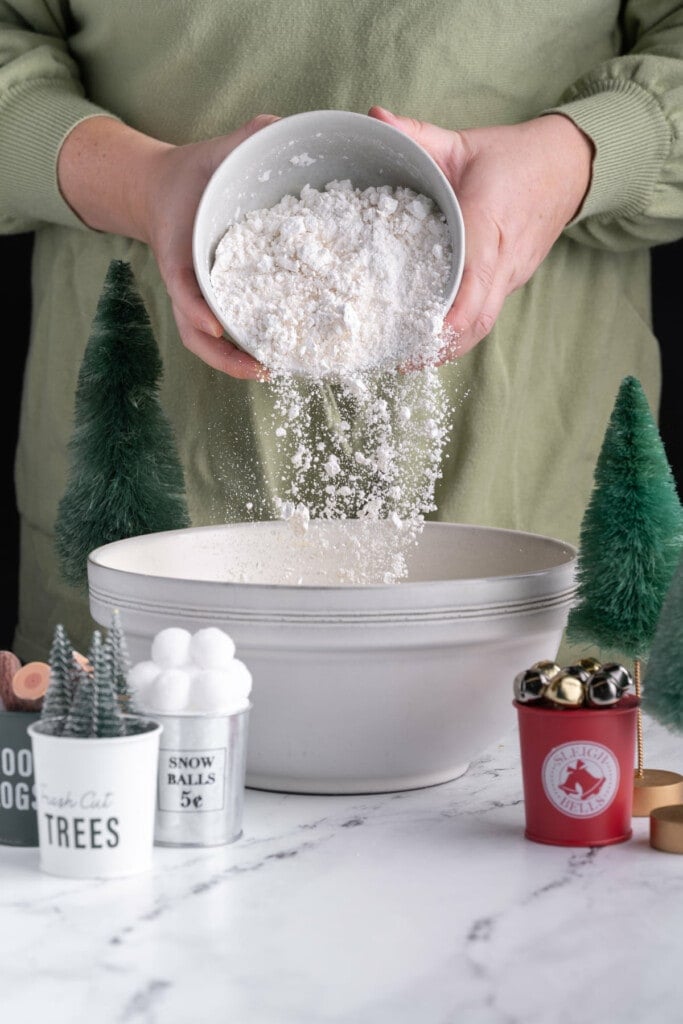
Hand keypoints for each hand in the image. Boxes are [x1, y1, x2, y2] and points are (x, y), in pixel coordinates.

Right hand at [59, 115, 278, 378]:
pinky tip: (273, 357)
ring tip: (269, 370)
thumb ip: (243, 139)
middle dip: (223, 353)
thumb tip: (277, 127)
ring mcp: (198, 295)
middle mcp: (186, 280)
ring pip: (205, 341)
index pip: (181, 283)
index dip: (194, 307)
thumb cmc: (193, 175)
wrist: (166, 192)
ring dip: (233, 362)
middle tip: (258, 366)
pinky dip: (241, 350)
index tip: (212, 325)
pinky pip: (223, 332)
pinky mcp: (215, 299)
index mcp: (178, 248)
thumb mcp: (214, 152)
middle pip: (194, 329)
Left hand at [369, 107, 593, 359]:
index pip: (475, 278)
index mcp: (490, 222)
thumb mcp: (463, 142)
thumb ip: (417, 135)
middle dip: (443, 345)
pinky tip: (432, 340)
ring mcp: (512, 275)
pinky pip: (486, 314)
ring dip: (450, 346)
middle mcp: (505, 258)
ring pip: (483, 323)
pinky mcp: (511, 282)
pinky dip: (460, 333)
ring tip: (411, 359)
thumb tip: (374, 120)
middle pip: (478, 317)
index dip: (453, 313)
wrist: (569, 167)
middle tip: (404, 360)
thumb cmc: (513, 157)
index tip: (427, 335)